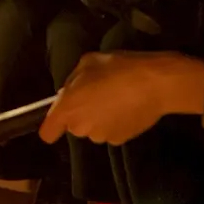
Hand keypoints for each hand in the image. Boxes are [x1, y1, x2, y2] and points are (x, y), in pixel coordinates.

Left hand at [39, 51, 203, 144]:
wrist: (156, 84)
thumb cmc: (118, 69)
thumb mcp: (88, 63)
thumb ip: (73, 81)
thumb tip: (69, 91)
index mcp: (68, 109)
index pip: (47, 133)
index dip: (52, 125)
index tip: (61, 116)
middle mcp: (81, 127)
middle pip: (73, 127)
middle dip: (80, 114)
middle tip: (95, 95)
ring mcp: (102, 136)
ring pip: (93, 129)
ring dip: (98, 119)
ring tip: (114, 100)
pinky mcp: (121, 140)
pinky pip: (111, 132)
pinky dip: (115, 124)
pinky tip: (126, 108)